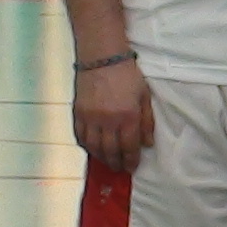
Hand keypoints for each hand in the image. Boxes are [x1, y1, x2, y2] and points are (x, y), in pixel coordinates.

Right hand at [72, 57, 154, 173]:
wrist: (102, 57)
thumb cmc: (128, 74)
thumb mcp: (144, 96)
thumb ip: (147, 121)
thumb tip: (148, 144)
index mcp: (127, 116)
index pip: (129, 147)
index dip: (131, 160)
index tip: (132, 168)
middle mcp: (108, 121)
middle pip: (111, 151)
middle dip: (116, 163)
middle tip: (120, 169)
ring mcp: (91, 118)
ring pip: (94, 147)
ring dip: (101, 158)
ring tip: (107, 161)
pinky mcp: (78, 113)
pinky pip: (80, 136)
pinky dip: (87, 146)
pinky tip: (92, 149)